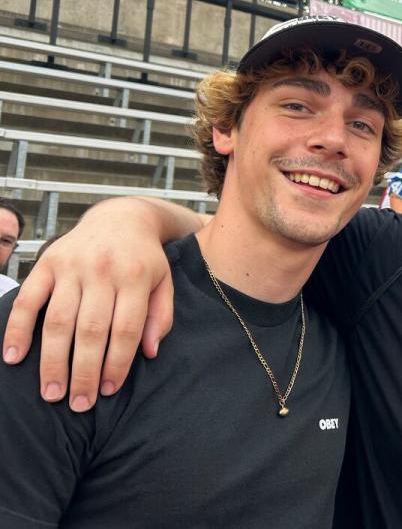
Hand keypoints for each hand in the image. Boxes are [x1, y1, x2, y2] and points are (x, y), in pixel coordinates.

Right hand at [2, 199, 175, 411]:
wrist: (121, 219)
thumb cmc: (144, 260)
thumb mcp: (164, 283)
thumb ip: (159, 317)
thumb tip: (149, 353)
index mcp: (135, 277)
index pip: (125, 329)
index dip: (117, 363)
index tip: (109, 390)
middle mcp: (102, 271)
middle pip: (91, 330)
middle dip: (84, 371)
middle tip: (79, 404)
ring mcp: (72, 266)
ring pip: (58, 320)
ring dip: (52, 361)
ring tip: (51, 393)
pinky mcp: (47, 263)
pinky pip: (29, 300)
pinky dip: (18, 329)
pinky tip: (15, 358)